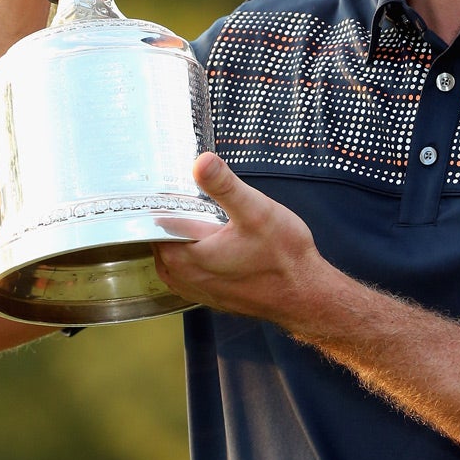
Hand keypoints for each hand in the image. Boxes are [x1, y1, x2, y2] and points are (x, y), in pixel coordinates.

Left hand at [155, 153, 334, 326]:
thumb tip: (201, 160)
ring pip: (173, 263)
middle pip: (160, 244)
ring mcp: (199, 292)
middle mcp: (186, 278)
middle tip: (184, 202)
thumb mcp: (256, 211)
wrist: (307, 296)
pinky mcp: (214, 299)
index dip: (159, 206)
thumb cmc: (284, 257)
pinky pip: (189, 278)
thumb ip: (226, 185)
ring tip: (194, 224)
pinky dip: (193, 263)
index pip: (152, 227)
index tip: (168, 190)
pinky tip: (210, 250)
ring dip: (180, 245)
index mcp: (187, 256)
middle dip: (170, 224)